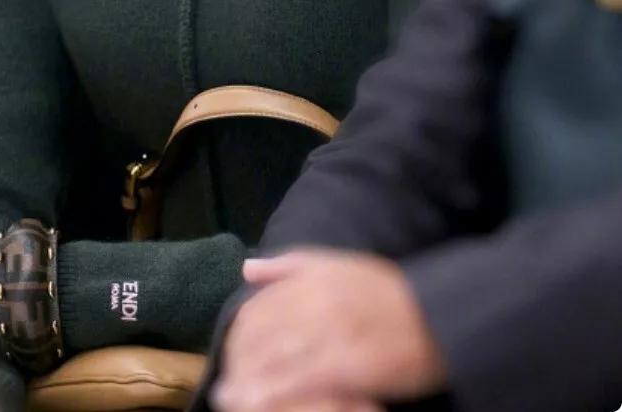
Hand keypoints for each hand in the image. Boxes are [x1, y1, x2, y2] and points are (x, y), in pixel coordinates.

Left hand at [212, 250, 447, 411]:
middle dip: (239, 362)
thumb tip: (247, 268)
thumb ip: (290, 266)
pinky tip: (259, 405)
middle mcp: (316, 300)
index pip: (259, 306)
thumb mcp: (338, 265)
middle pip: (262, 332)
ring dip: (249, 381)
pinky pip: (302, 381)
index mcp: (311, 277)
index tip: (229, 356)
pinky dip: (277, 394)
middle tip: (224, 388)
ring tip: (231, 401)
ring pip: (276, 357)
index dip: (238, 335)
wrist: (438, 316)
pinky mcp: (348, 364)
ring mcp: (332, 332)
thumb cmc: (387, 293)